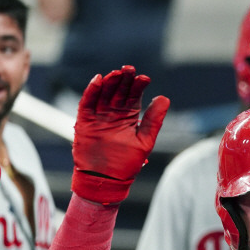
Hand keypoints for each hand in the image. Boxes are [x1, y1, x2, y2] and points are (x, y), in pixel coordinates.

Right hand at [72, 66, 169, 203]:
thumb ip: (154, 120)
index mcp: (129, 116)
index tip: (144, 78)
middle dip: (124, 80)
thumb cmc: (127, 163)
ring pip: (103, 94)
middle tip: (129, 69)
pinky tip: (98, 80)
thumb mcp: (145, 141)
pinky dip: (91, 91)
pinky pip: (87, 103)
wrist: (106, 180)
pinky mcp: (84, 122)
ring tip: (117, 73)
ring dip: (109, 82)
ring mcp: (99, 116)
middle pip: (118, 92)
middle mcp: (114, 114)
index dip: (138, 86)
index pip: (134, 96)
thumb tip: (164, 98)